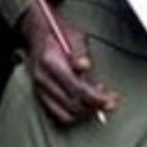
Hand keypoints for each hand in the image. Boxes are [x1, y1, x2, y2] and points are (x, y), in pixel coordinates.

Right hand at [19, 0, 118, 125]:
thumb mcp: (74, 34)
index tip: (110, 100)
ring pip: (63, 114)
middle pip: (71, 105)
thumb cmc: (58, 32)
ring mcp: (39, 88)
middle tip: (110, 102)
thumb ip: (80, 51)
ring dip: (84, 113)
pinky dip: (73, 113)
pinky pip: (56, 113)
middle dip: (94, 107)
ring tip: (99, 103)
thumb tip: (84, 66)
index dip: (95, 98)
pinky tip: (85, 104)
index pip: (75, 88)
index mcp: (50, 62)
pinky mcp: (40, 94)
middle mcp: (42, 78)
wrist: (36, 32)